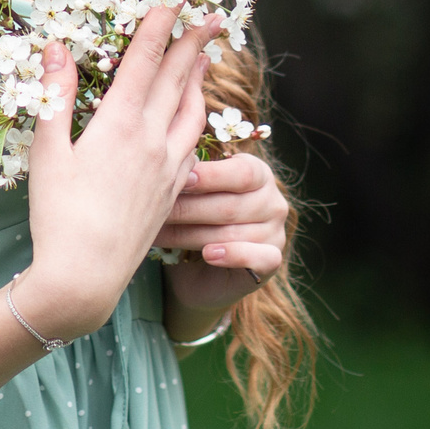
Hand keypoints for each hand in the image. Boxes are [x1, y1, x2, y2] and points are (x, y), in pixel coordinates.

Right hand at [19, 9, 215, 338]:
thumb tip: (58, 47)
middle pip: (180, 78)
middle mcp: (153, 141)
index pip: (146, 59)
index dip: (162, 19)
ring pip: (194, 110)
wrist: (85, 278)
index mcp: (120, 125)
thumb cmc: (57, 216)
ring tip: (207, 56)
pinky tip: (193, 116)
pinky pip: (193, 142)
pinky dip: (196, 116)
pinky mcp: (174, 191)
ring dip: (200, 78)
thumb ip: (56, 96)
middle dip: (196, 39)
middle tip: (212, 10)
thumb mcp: (46, 152)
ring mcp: (169, 167)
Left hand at [158, 151, 288, 314]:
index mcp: (258, 174)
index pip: (243, 172)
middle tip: (154, 209)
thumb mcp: (194, 191)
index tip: (181, 178)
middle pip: (230, 205)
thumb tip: (173, 159)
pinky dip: (233, 255)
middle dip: (187, 208)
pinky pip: (260, 258)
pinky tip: (209, 254)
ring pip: (232, 233)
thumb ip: (191, 174)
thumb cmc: (193, 218)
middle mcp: (272, 201)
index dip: (211, 176)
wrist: (198, 270)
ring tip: (158, 234)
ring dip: (190, 235)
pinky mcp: (272, 261)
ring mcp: (275, 232)